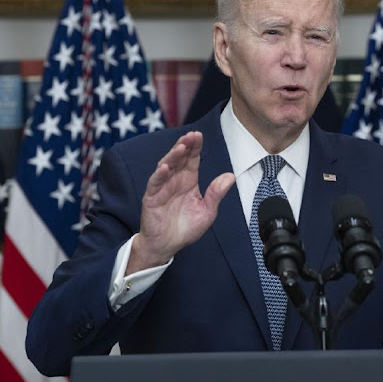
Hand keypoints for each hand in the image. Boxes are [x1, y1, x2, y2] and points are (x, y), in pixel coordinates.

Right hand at [127, 131, 234, 273]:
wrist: (167, 246)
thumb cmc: (185, 228)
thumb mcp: (207, 211)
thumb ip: (216, 193)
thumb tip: (230, 176)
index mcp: (188, 181)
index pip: (192, 159)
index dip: (195, 147)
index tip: (199, 135)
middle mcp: (175, 180)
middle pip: (179, 158)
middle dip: (185, 146)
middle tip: (192, 135)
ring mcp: (162, 187)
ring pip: (166, 166)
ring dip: (173, 156)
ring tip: (181, 147)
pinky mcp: (152, 197)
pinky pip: (155, 183)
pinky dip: (159, 174)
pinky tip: (165, 167)